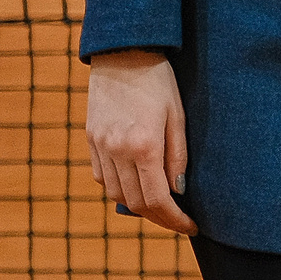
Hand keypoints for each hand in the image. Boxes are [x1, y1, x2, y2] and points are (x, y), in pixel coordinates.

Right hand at [85, 48, 195, 235]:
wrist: (124, 54)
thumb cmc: (160, 82)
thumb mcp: (178, 117)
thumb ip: (178, 158)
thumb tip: (178, 192)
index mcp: (143, 145)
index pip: (157, 200)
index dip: (174, 219)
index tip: (190, 225)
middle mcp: (117, 150)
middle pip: (135, 203)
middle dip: (159, 217)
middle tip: (178, 218)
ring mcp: (99, 146)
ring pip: (116, 194)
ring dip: (138, 204)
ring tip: (160, 202)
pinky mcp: (90, 140)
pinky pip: (102, 177)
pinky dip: (119, 187)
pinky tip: (136, 181)